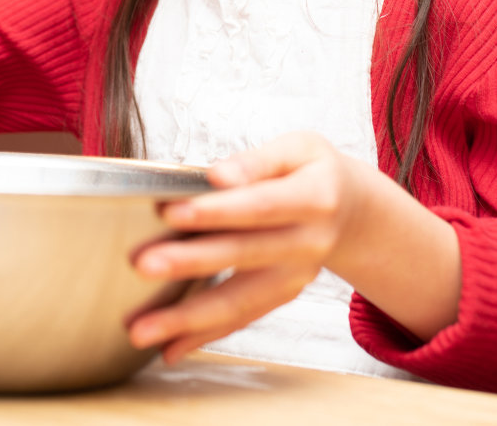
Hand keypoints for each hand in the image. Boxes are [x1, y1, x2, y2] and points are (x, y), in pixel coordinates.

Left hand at [127, 132, 373, 363]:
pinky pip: (242, 319)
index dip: (215, 211)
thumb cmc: (314, 172)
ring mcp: (296, 276)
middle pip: (243, 255)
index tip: (168, 211)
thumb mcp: (299, 149)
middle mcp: (308, 243)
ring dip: (189, 318)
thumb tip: (217, 174)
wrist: (354, 212)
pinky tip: (170, 348)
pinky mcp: (282, 297)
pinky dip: (205, 336)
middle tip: (143, 265)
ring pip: (240, 301)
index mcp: (313, 198)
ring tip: (142, 330)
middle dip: (189, 263)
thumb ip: (257, 161)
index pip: (258, 206)